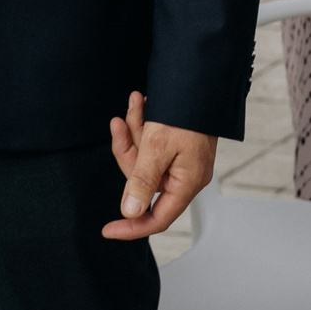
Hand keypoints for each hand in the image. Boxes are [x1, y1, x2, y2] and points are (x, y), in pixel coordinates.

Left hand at [103, 91, 214, 239]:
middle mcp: (185, 176)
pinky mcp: (178, 145)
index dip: (131, 227)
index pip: (157, 219)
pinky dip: (142, 126)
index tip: (107, 230)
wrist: (204, 79)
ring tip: (134, 103)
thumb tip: (131, 213)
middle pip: (143, 182)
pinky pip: (152, 145)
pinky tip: (140, 104)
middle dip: (128, 151)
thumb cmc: (187, 112)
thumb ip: (142, 182)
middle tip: (119, 124)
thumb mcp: (157, 146)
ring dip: (134, 131)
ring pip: (144, 159)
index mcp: (186, 183)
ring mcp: (181, 160)